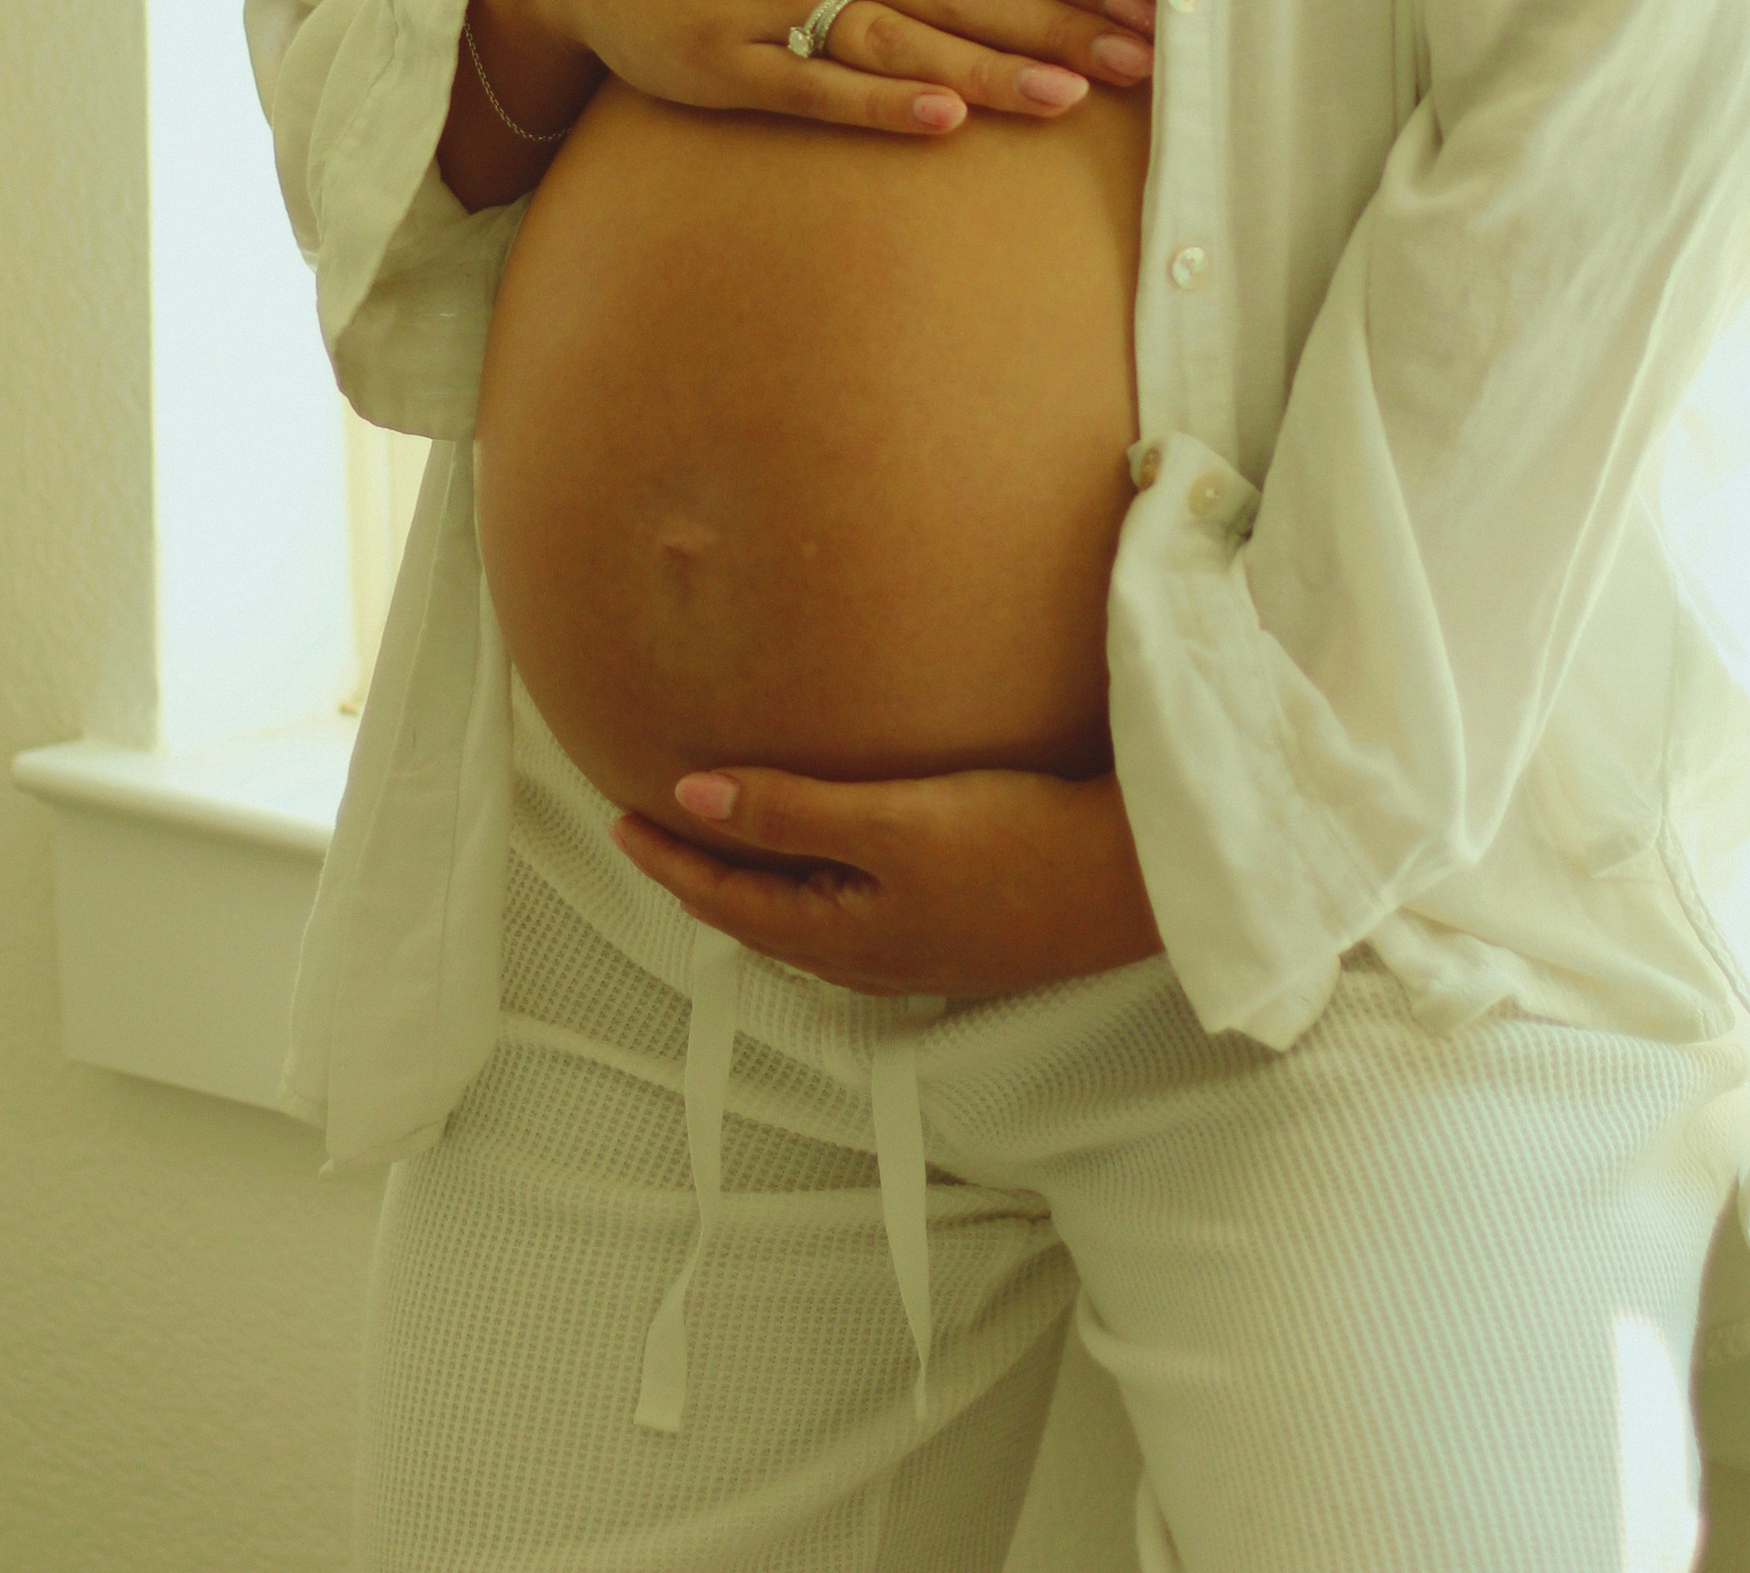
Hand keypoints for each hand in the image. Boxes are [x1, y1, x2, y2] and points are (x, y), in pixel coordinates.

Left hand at [608, 760, 1164, 997]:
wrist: (1129, 886)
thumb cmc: (1014, 847)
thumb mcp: (892, 821)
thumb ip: (791, 809)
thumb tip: (691, 793)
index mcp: (840, 936)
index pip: (723, 898)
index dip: (666, 858)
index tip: (619, 817)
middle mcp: (865, 957)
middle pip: (755, 916)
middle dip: (699, 873)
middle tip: (651, 827)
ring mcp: (910, 950)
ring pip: (800, 919)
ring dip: (750, 881)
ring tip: (720, 837)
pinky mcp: (949, 930)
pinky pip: (847, 913)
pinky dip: (805, 882)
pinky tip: (824, 856)